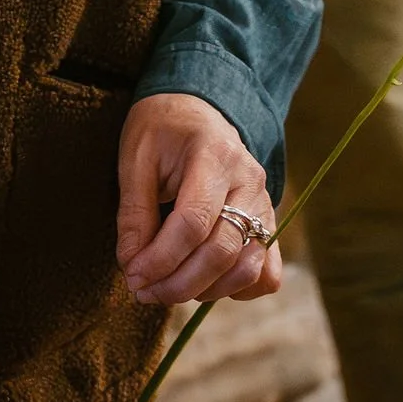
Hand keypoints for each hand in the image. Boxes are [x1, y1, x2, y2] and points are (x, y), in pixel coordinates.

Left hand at [116, 91, 281, 307]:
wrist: (195, 109)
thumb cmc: (161, 131)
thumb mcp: (135, 158)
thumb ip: (134, 213)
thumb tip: (133, 267)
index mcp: (214, 154)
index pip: (194, 222)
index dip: (162, 258)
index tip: (133, 276)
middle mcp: (249, 181)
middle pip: (221, 251)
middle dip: (179, 283)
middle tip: (144, 292)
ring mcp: (265, 204)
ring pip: (247, 269)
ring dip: (205, 291)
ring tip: (167, 288)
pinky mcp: (269, 224)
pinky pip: (267, 273)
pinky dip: (238, 288)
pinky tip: (204, 281)